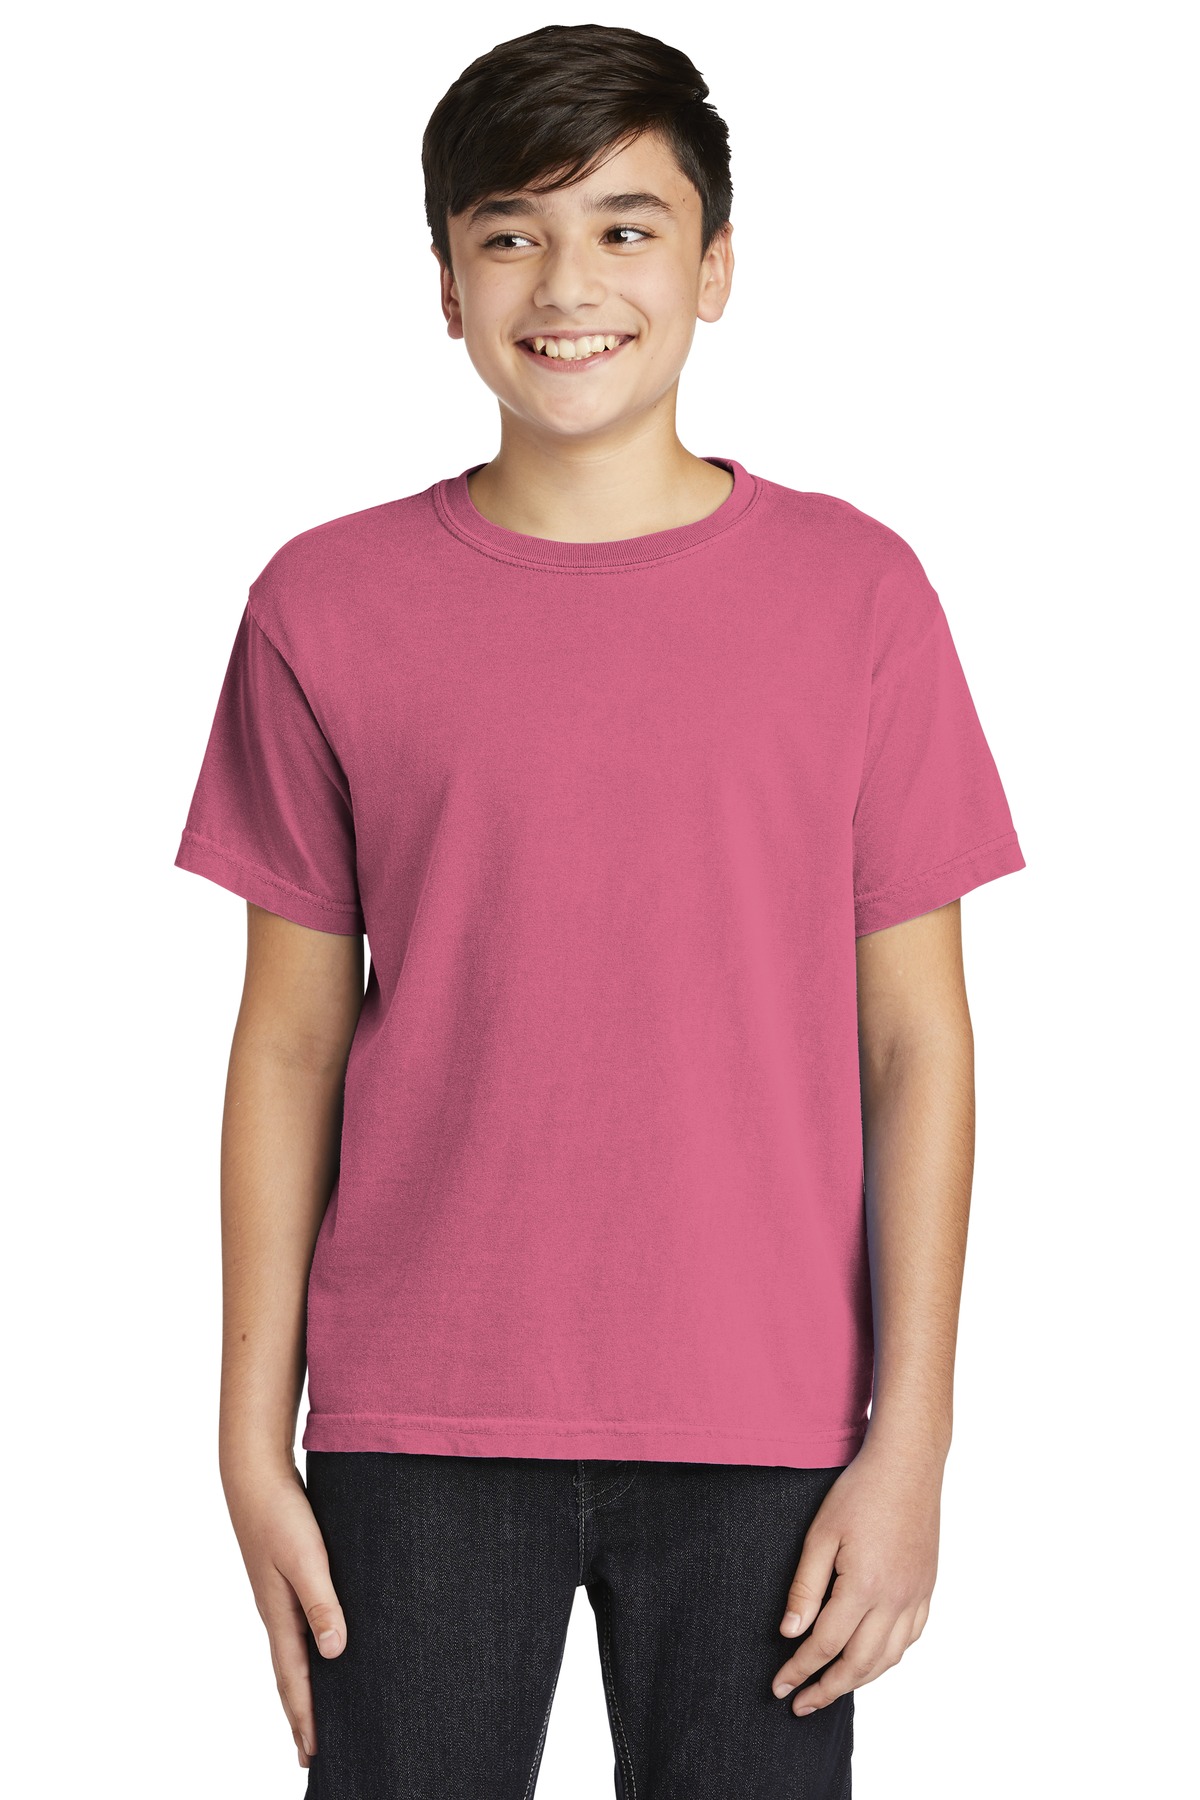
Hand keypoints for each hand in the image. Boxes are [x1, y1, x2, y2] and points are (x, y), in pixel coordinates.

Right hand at [223, 1459, 347, 1767]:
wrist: (253, 1475)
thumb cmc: (280, 1514)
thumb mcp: (306, 1559)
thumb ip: (321, 1603)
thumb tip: (334, 1653)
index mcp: (280, 1616)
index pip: (294, 1681)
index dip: (304, 1719)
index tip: (313, 1756)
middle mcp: (277, 1613)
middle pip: (290, 1676)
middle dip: (300, 1715)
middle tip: (311, 1753)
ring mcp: (278, 1596)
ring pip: (293, 1653)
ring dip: (303, 1686)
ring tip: (315, 1712)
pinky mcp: (285, 1577)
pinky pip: (297, 1628)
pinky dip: (306, 1651)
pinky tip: (320, 1647)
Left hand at [771, 1433, 942, 1714]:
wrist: (908, 1464)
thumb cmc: (859, 1492)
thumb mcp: (821, 1534)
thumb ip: (805, 1588)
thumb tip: (790, 1633)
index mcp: (864, 1587)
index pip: (825, 1645)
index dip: (799, 1670)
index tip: (779, 1687)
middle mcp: (895, 1600)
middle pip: (859, 1664)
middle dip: (827, 1689)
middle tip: (801, 1705)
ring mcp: (916, 1596)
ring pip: (889, 1658)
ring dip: (859, 1680)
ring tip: (832, 1688)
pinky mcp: (927, 1587)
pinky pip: (911, 1637)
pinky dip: (889, 1657)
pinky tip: (873, 1658)